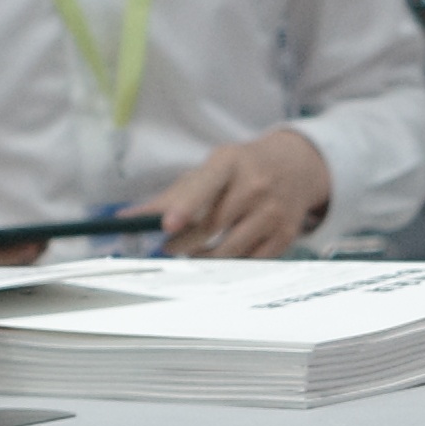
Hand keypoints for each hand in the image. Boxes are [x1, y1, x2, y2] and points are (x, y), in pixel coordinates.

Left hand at [151, 127, 333, 258]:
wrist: (296, 166)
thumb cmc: (241, 169)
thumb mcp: (211, 169)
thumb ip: (171, 195)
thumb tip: (127, 218)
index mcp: (230, 162)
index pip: (205, 185)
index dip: (185, 206)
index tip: (166, 225)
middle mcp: (256, 185)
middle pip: (212, 226)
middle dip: (183, 242)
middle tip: (169, 245)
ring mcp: (273, 211)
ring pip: (229, 250)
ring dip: (203, 257)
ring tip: (193, 252)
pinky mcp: (285, 235)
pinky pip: (249, 261)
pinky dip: (230, 263)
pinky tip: (223, 253)